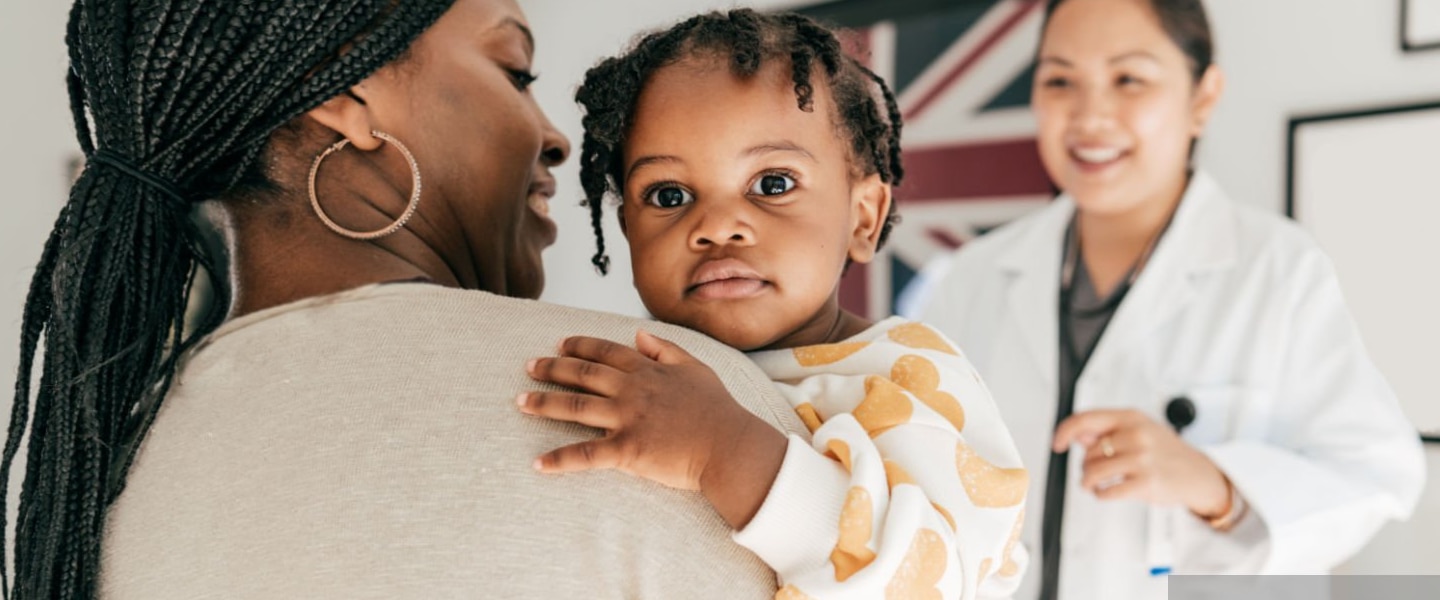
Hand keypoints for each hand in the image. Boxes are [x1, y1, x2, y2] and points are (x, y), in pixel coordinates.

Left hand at [520, 330, 785, 527]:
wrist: (730, 446)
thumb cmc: (717, 410)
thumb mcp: (696, 368)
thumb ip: (666, 348)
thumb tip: (639, 333)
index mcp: (648, 370)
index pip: (605, 352)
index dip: (579, 346)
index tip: (559, 344)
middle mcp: (632, 390)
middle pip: (582, 375)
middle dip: (551, 369)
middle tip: (528, 367)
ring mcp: (628, 419)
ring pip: (576, 408)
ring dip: (544, 404)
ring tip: (521, 403)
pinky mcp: (627, 450)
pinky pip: (586, 455)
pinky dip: (560, 459)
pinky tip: (538, 463)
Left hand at [1052, 409, 1230, 516]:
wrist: (1199, 475)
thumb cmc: (1166, 452)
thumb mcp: (1139, 430)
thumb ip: (1107, 431)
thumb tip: (1077, 433)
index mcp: (1131, 417)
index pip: (1086, 419)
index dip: (1064, 431)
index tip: (1057, 444)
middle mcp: (1137, 434)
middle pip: (1089, 451)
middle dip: (1085, 465)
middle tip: (1093, 471)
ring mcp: (1142, 458)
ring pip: (1094, 472)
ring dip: (1088, 482)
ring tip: (1094, 484)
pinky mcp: (1146, 483)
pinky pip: (1107, 491)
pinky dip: (1101, 494)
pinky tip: (1105, 492)